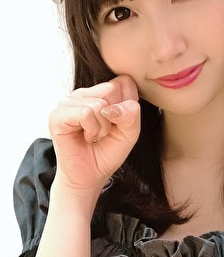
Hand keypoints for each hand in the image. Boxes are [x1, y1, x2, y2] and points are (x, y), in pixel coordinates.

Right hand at [49, 75, 139, 194]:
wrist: (90, 175)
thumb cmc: (108, 151)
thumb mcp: (130, 132)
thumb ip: (131, 115)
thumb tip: (116, 108)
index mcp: (101, 91)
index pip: (125, 81)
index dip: (128, 106)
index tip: (118, 122)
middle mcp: (83, 92)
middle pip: (112, 88)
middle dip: (115, 116)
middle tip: (104, 131)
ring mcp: (68, 101)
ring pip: (99, 104)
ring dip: (102, 127)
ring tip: (94, 136)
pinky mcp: (58, 115)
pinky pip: (85, 114)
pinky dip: (91, 130)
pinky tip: (85, 137)